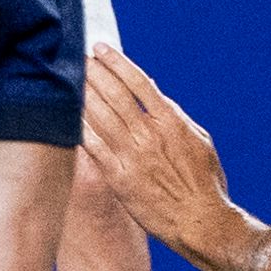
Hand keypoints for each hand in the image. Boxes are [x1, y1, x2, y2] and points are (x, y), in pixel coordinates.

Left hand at [76, 45, 230, 247]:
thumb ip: (175, 116)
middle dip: (93, 72)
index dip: (117, 63)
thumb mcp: (199, 141)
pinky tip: (66, 113)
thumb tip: (154, 92)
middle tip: (76, 56)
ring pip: (99, 116)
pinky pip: (91, 146)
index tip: (101, 49)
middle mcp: (149, 135)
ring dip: (82, 93)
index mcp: (171, 122)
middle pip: (114, 94)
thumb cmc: (204, 182)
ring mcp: (131, 156)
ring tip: (68, 77)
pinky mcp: (117, 177)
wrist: (200, 222)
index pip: (139, 83)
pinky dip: (78, 127)